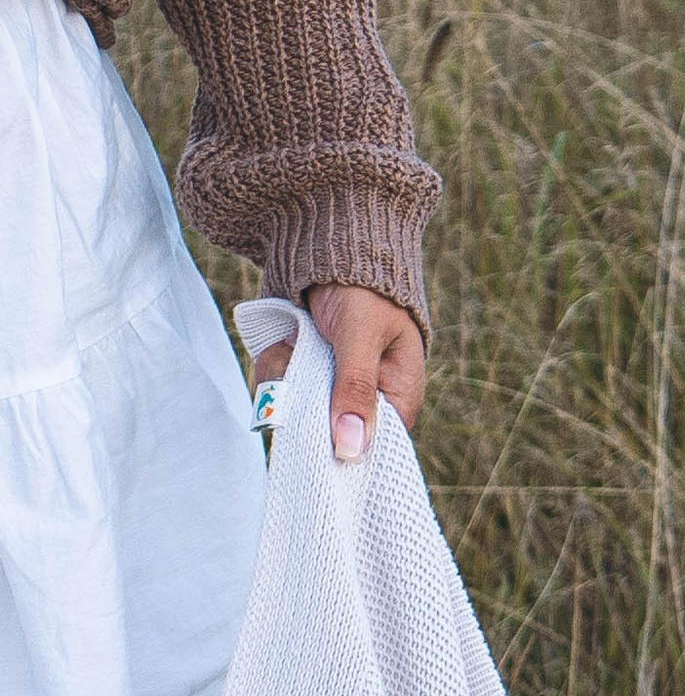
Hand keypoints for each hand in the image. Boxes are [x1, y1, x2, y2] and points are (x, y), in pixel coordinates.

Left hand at [252, 286, 427, 462]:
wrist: (335, 243)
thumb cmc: (364, 287)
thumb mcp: (361, 336)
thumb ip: (355, 389)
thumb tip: (350, 452)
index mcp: (398, 399)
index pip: (370, 449)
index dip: (341, 448)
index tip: (314, 433)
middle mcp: (365, 402)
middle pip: (325, 433)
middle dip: (303, 398)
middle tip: (301, 359)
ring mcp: (333, 389)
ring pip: (296, 409)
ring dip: (284, 376)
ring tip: (293, 342)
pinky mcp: (308, 375)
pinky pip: (281, 388)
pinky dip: (275, 365)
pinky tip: (285, 341)